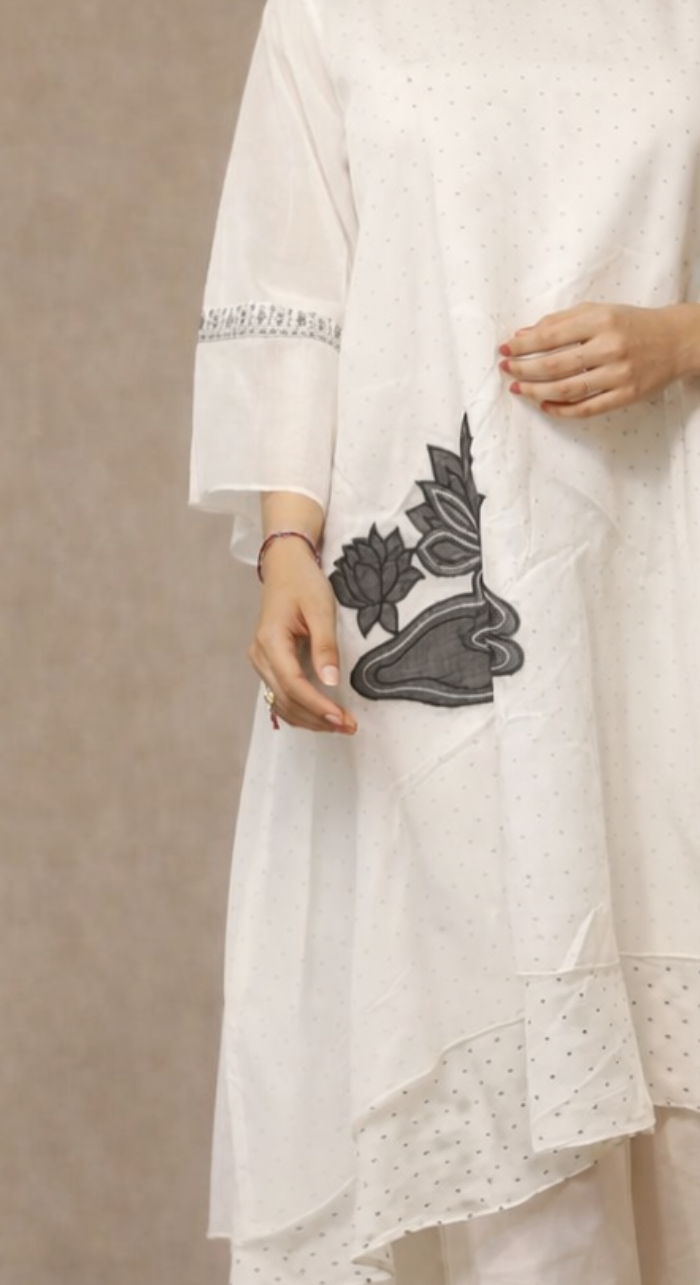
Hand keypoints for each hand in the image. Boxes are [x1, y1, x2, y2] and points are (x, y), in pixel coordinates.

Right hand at [248, 539, 356, 733]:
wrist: (285, 568)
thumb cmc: (303, 584)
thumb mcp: (321, 610)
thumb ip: (325, 646)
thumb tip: (331, 682)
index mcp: (270, 641)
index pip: (293, 684)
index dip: (317, 705)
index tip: (341, 718)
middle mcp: (259, 656)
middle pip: (286, 700)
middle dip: (317, 718)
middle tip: (349, 727)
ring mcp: (260, 662)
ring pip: (281, 703)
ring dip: (309, 719)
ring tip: (340, 725)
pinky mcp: (267, 665)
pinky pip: (280, 696)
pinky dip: (300, 710)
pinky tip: (321, 716)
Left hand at [499, 302, 699, 419]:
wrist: (676, 341)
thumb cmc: (631, 324)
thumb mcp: (599, 312)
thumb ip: (561, 321)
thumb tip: (523, 334)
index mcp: (601, 320)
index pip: (551, 335)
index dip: (523, 345)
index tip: (504, 349)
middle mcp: (610, 347)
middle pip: (554, 365)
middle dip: (523, 369)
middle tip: (506, 370)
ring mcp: (619, 374)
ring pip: (567, 389)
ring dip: (536, 391)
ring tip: (519, 389)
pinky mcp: (626, 395)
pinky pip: (587, 408)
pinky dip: (562, 409)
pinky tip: (545, 405)